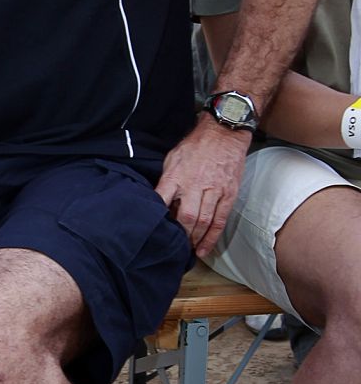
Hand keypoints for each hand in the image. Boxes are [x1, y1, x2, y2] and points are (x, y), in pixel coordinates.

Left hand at [156, 115, 250, 257]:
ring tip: (188, 251)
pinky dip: (212, 237)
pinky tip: (204, 249)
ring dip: (195, 240)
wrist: (224, 132)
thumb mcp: (172, 158)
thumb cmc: (195, 146)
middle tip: (174, 248)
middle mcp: (195, 185)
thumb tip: (160, 203)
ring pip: (204, 222)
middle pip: (186, 217)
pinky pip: (220, 220)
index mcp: (176, 176)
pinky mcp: (228, 194)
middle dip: (180, 236)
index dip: (158, 219)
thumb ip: (166, 181)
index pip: (162, 200)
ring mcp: (214, 190)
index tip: (154, 232)